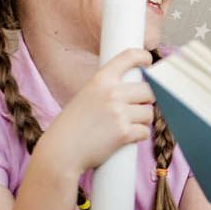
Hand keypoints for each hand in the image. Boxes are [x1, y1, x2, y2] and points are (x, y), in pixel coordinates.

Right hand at [35, 49, 154, 173]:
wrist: (61, 152)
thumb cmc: (70, 127)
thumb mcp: (85, 97)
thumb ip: (106, 92)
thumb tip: (133, 93)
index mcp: (100, 79)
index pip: (128, 57)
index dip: (143, 57)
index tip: (148, 61)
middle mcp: (112, 93)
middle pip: (149, 90)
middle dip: (147, 100)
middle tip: (138, 108)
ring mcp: (119, 113)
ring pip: (149, 113)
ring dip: (143, 121)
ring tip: (129, 126)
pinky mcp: (124, 133)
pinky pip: (145, 131)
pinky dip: (139, 136)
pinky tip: (128, 138)